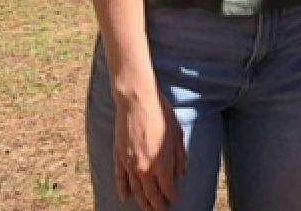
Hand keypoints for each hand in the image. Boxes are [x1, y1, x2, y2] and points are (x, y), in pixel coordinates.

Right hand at [113, 90, 186, 210]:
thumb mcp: (177, 133)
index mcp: (162, 163)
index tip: (173, 200)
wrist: (137, 101)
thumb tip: (181, 173)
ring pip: (136, 190)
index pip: (167, 188)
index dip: (171, 196)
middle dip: (157, 205)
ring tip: (147, 208)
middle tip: (161, 210)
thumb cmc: (160, 114)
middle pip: (151, 194)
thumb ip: (180, 156)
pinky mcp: (119, 158)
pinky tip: (125, 198)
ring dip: (142, 201)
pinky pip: (120, 179)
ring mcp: (130, 165)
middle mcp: (145, 169)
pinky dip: (123, 190)